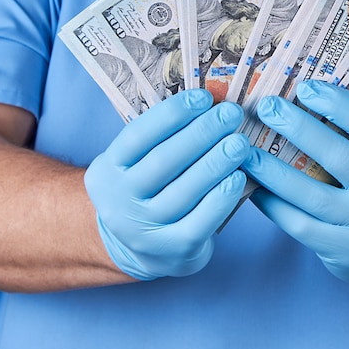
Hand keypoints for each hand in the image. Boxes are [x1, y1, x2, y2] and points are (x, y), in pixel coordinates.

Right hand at [85, 89, 248, 279]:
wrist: (137, 247)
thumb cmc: (147, 190)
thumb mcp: (137, 163)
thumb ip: (162, 138)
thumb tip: (208, 102)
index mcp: (108, 170)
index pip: (138, 136)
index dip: (172, 114)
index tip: (204, 96)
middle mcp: (120, 200)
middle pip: (164, 161)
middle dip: (202, 133)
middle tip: (231, 113)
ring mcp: (144, 230)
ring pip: (184, 191)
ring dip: (216, 162)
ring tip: (240, 142)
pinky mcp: (173, 252)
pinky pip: (201, 222)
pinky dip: (221, 198)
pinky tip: (239, 177)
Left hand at [241, 80, 348, 288]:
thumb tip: (302, 104)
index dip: (337, 104)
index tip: (305, 87)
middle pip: (338, 156)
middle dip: (297, 128)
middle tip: (267, 108)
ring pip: (312, 195)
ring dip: (273, 170)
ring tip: (246, 152)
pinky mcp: (347, 252)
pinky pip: (301, 226)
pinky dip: (274, 206)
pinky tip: (255, 189)